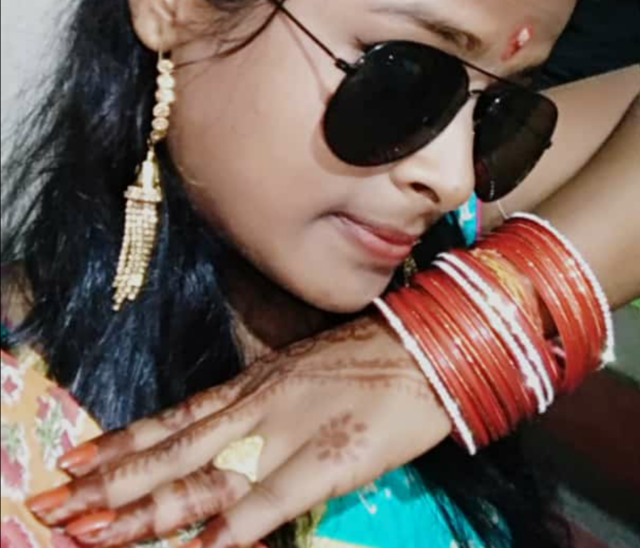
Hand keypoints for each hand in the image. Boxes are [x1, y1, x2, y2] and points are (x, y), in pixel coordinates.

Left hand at [28, 314, 450, 547]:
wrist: (423, 347)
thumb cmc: (363, 360)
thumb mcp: (297, 373)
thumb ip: (257, 406)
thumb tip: (220, 434)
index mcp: (251, 388)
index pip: (173, 420)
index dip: (123, 443)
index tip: (76, 460)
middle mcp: (256, 407)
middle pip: (173, 452)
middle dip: (113, 483)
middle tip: (56, 505)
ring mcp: (287, 432)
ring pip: (204, 476)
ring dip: (147, 508)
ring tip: (94, 529)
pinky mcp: (326, 458)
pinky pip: (271, 500)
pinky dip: (233, 528)